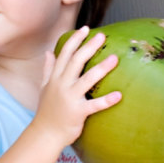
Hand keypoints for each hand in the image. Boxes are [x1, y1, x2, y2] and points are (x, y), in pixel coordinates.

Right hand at [34, 27, 121, 147]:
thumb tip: (48, 52)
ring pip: (86, 80)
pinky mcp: (78, 113)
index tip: (85, 29)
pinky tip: (119, 95)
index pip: (64, 54)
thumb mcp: (44, 87)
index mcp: (55, 78)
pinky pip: (94, 105)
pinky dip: (106, 100)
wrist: (45, 134)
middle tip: (102, 36)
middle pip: (76, 61)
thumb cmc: (47, 111)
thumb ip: (48, 69)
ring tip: (115, 58)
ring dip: (101, 68)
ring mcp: (69, 98)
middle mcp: (61, 85)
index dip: (75, 40)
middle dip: (89, 47)